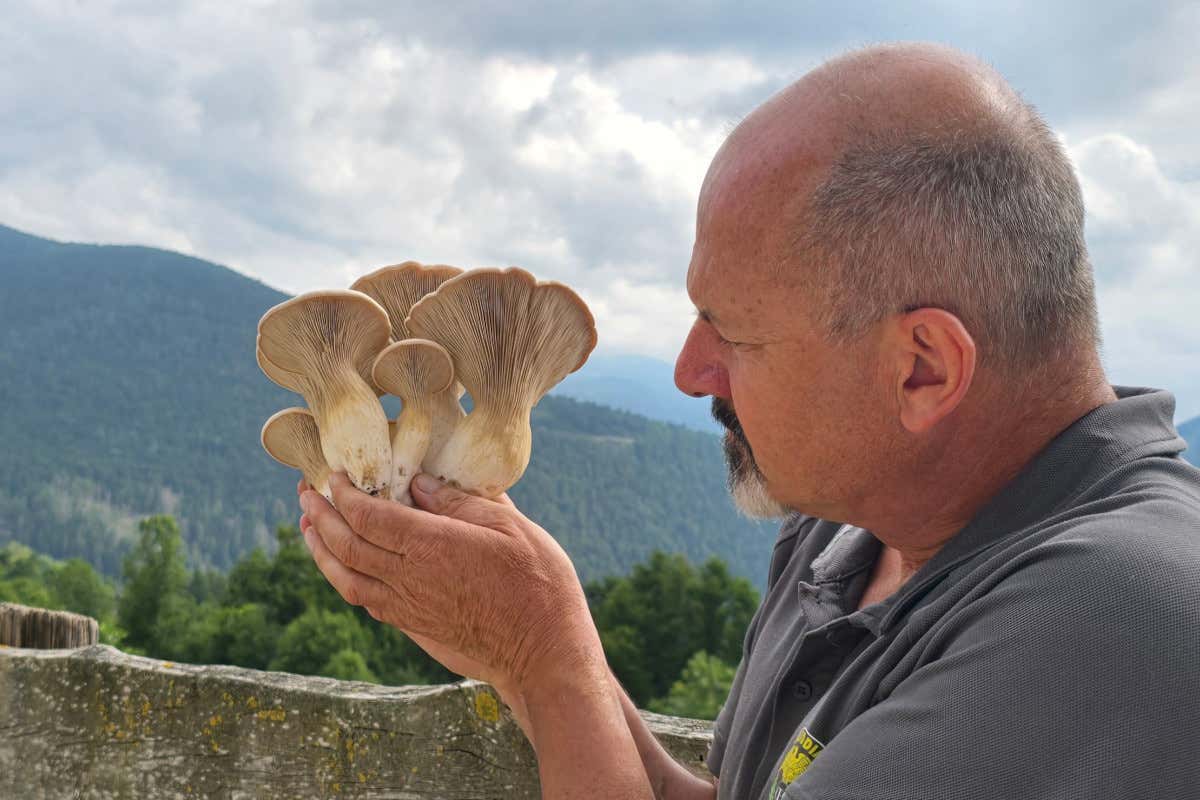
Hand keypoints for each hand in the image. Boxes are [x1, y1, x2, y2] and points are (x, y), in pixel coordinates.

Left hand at [298, 472, 604, 698]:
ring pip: (345, 578)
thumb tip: (418, 483)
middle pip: (346, 545)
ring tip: (308, 528)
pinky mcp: (413, 627)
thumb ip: (461, 503)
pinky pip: (364, 600)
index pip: (369, 516)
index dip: (345, 494)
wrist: (542, 654)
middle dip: (320, 516)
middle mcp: (409, 578)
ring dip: (320, 550)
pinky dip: (343, 578)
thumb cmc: (537, 584)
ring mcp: (407, 608)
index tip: (337, 475)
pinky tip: (343, 567)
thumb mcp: (511, 528)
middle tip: (306, 493)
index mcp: (431, 546)